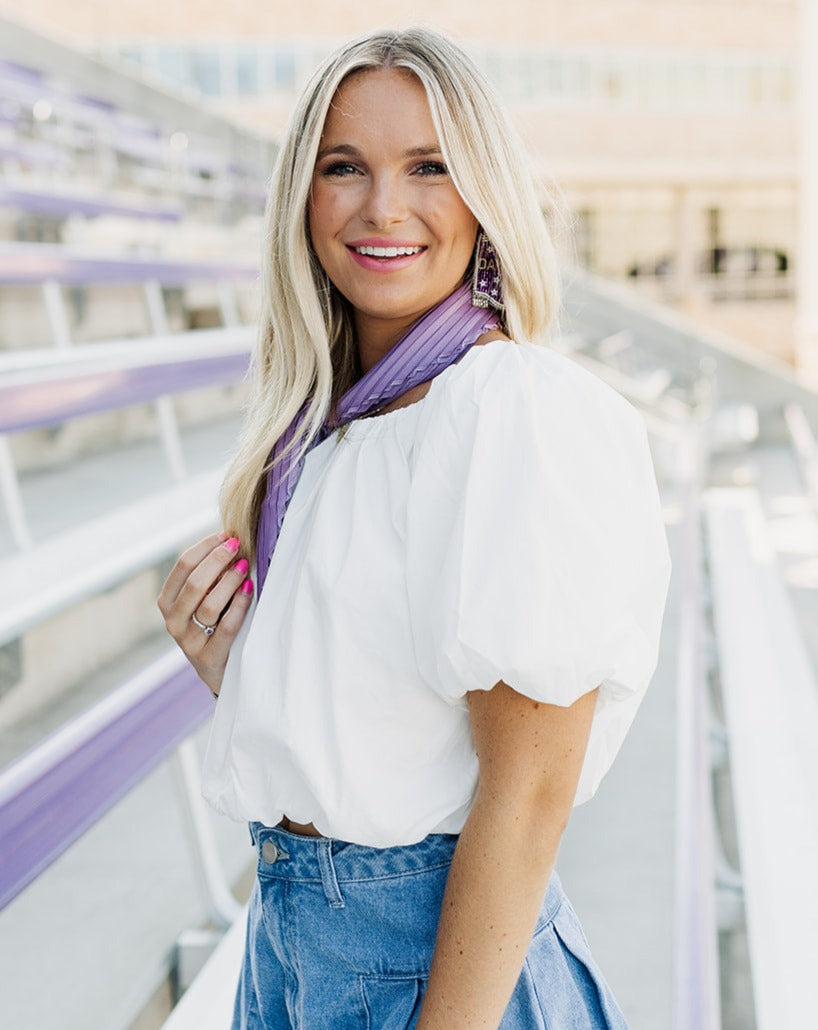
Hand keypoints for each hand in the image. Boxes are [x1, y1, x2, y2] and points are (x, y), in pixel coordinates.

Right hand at [157, 531, 253, 696]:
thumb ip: (210, 576)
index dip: (204, 548)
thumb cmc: (216, 625)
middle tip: (237, 546)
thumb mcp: (204, 600)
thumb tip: (230, 540)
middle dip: (217, 560)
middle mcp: (173, 621)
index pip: (182, 567)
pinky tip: (249, 588)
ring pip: (209, 605)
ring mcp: (189, 642)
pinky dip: (239, 605)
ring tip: (244, 566)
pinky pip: (226, 628)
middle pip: (194, 583)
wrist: (221, 672)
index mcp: (168, 602)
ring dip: (229, 581)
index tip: (225, 535)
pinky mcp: (208, 658)